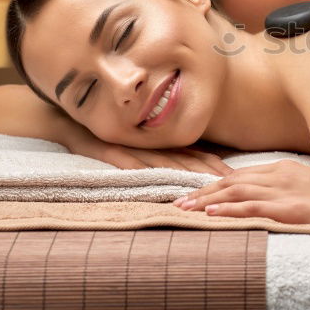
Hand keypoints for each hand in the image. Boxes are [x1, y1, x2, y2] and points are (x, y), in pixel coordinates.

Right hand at [69, 135, 233, 176]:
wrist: (73, 123)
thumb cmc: (110, 136)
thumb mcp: (141, 147)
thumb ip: (164, 157)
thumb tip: (191, 170)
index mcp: (162, 143)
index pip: (195, 154)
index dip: (215, 165)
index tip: (235, 176)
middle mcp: (151, 145)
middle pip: (186, 160)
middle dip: (209, 172)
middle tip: (231, 183)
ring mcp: (132, 148)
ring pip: (162, 163)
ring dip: (182, 175)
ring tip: (202, 185)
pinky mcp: (110, 150)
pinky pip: (128, 163)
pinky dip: (142, 172)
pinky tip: (155, 180)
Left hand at [172, 160, 309, 226]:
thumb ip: (288, 188)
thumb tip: (267, 199)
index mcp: (285, 168)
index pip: (240, 174)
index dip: (214, 184)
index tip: (194, 192)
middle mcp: (281, 175)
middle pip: (232, 180)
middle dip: (203, 191)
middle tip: (177, 201)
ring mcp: (287, 191)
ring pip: (236, 192)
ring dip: (207, 200)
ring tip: (184, 208)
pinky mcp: (294, 209)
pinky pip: (254, 207)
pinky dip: (229, 209)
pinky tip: (212, 213)